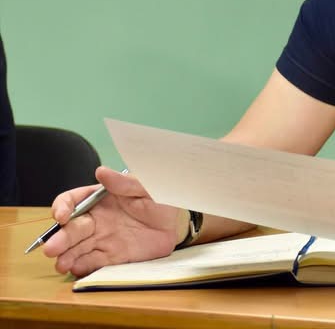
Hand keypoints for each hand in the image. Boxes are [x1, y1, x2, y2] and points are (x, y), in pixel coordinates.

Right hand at [42, 167, 184, 276]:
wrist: (176, 223)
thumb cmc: (160, 199)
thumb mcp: (145, 187)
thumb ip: (124, 182)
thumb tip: (101, 171)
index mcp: (98, 200)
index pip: (71, 201)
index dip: (62, 207)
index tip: (61, 216)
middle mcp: (95, 221)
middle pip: (70, 229)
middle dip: (59, 239)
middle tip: (52, 248)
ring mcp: (101, 240)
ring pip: (77, 249)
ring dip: (66, 256)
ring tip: (61, 263)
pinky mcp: (111, 257)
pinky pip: (93, 262)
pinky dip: (83, 266)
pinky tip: (76, 268)